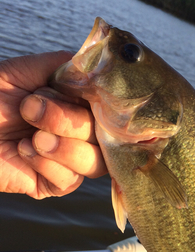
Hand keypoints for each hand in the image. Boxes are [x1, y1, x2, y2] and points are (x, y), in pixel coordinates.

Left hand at [0, 51, 106, 197]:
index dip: (109, 110)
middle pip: (107, 138)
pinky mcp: (54, 185)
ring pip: (95, 163)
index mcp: (79, 108)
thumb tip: (99, 67)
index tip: (91, 99)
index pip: (114, 114)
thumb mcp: (27, 71)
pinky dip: (47, 164)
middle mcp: (81, 136)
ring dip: (63, 147)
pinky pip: (70, 180)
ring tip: (30, 137)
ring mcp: (70, 162)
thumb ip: (66, 67)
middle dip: (69, 122)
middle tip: (31, 109)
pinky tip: (22, 151)